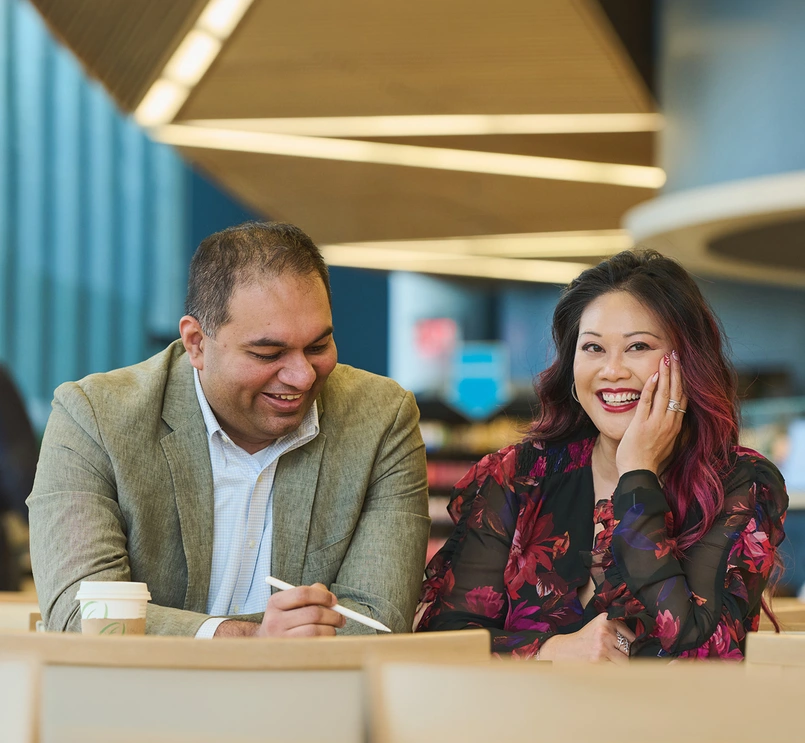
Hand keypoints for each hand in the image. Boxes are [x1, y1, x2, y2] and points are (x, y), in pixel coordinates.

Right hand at [213, 583, 345, 637]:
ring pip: (316, 631)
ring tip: (332, 628)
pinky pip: (315, 645)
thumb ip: (311, 593)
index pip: (302, 594)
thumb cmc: (286, 619)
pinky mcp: (289, 654)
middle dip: (333, 615)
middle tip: (341, 617)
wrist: (265, 644)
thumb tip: (331, 599)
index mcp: (275, 602)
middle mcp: (274, 621)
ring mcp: (281, 640)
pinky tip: (325, 638)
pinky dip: (326, 640)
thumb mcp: (291, 602)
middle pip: (313, 613)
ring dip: (331, 629)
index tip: (333, 600)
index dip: (322, 595)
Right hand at [538, 613, 635, 663]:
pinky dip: (615, 671)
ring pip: (626, 661)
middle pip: (630, 648)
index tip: (632, 649)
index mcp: (606, 619)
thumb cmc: (584, 640)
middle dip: (628, 655)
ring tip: (614, 662)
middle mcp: (605, 631)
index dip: (632, 644)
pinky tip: (607, 667)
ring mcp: (603, 646)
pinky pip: (617, 669)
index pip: (631, 635)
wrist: (565, 649)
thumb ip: (614, 629)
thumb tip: (637, 643)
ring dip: (623, 664)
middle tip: (620, 657)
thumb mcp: (598, 626)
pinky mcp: (600, 660)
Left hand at [616, 350, 686, 476]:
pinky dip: (651, 388)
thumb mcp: (665, 442)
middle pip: (677, 392)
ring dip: (666, 374)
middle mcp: (670, 422)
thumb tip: (671, 417)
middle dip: (677, 371)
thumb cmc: (648, 459)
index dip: (684, 381)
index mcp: (676, 426)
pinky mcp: (642, 425)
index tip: (682, 366)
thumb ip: (668, 428)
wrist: (639, 473)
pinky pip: (648, 402)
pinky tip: (653, 375)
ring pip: (665, 393)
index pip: (683, 398)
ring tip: (666, 358)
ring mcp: (657, 423)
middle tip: (676, 354)